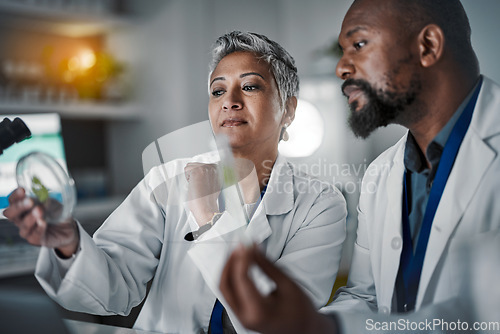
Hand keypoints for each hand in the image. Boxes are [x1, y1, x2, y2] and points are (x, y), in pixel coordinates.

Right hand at [2, 188, 79, 256]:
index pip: (12, 201)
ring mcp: (27, 230)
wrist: (68, 227)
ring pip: (23, 225)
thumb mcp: (52, 203)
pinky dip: (38, 228)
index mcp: (23, 208)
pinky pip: (34, 235)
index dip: (15, 196)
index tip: (22, 190)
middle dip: (19, 207)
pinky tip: (43, 222)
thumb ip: (44, 201)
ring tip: (39, 211)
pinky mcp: (35, 240)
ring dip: (30, 218)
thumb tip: (38, 200)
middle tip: (29, 201)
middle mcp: (21, 219)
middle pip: (11, 214)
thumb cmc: (56, 213)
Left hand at [184, 162, 220, 225]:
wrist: (206, 208)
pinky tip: (194, 185)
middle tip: (200, 186)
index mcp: (218, 170)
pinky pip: (186, 169)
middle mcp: (213, 167)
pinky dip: (188, 178)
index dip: (199, 176)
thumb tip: (204, 173)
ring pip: (190, 166)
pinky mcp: (198, 170)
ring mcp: (206, 168)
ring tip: (198, 186)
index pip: (202, 165)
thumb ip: (211, 176)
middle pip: (195, 164)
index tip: (203, 185)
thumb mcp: (214, 185)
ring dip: (191, 177)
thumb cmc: (207, 200)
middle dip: (195, 175)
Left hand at [220, 244, 337, 333]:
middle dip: (230, 262)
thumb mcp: (287, 285)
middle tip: (239, 246)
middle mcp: (245, 317)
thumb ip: (267, 266)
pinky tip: (239, 265)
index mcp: (258, 311)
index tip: (248, 244)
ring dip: (228, 268)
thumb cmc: (301, 311)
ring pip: (225, 289)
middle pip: (226, 284)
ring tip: (238, 253)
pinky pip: (230, 293)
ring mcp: (241, 318)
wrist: (306, 331)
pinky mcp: (242, 314)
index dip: (242, 257)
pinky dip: (232, 277)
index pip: (241, 278)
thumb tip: (254, 249)